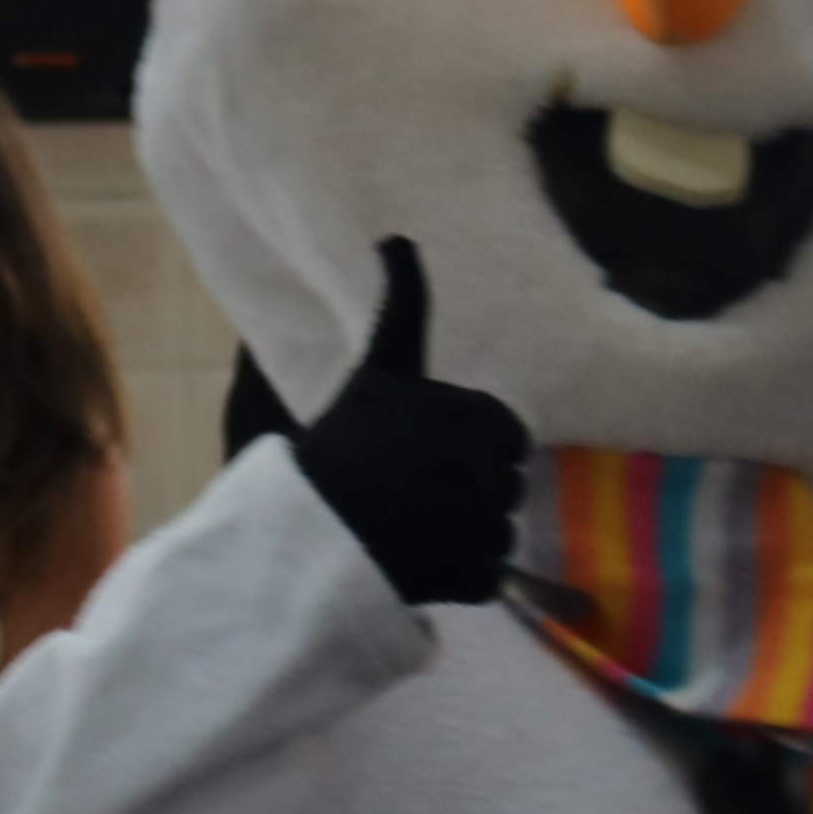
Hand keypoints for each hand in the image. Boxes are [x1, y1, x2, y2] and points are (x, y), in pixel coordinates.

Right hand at [288, 239, 529, 606]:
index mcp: (450, 412)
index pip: (511, 436)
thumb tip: (397, 235)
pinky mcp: (458, 576)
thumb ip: (402, 306)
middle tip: (416, 497)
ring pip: (503, 532)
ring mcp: (460, 524)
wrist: (301, 534)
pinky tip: (418, 565)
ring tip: (412, 531)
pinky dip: (464, 578)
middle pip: (510, 487)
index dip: (478, 449)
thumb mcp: (380, 370)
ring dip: (468, 537)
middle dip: (475, 493)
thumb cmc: (346, 444)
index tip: (428, 456)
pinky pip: (493, 575)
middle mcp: (458, 464)